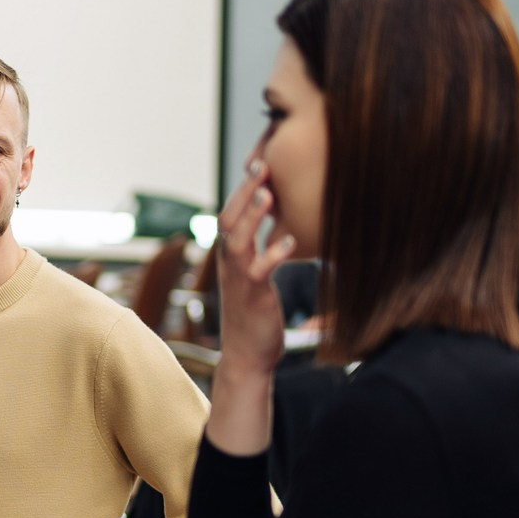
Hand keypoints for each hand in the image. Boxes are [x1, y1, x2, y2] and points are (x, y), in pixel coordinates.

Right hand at [213, 156, 293, 379]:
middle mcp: (229, 263)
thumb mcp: (254, 277)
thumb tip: (278, 228)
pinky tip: (289, 242)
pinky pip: (259, 271)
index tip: (259, 162)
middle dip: (244, 190)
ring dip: (252, 215)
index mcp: (230, 256)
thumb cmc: (255, 315)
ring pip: (239, 240)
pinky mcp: (252, 295)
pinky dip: (273, 255)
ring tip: (268, 193)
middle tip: (261, 163)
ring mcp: (238, 278)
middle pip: (229, 218)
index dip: (243, 188)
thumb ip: (260, 251)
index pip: (230, 213)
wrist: (247, 355)